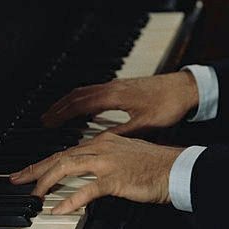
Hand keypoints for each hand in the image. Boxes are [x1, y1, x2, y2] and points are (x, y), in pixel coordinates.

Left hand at [9, 132, 180, 214]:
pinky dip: (69, 200)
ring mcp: (108, 161)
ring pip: (68, 167)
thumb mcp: (126, 160)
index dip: (44, 162)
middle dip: (35, 169)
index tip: (28, 172)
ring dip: (46, 182)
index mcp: (104, 141)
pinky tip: (57, 209)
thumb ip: (105, 165)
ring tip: (32, 195)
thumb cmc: (156, 167)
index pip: (67, 151)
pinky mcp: (115, 178)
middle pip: (61, 156)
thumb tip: (88, 180)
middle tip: (15, 180)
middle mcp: (102, 146)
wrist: (178, 169)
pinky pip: (86, 190)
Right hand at [41, 71, 198, 134]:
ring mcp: (117, 85)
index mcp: (114, 96)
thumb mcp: (144, 125)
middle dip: (58, 108)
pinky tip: (83, 108)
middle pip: (77, 95)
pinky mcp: (124, 86)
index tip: (45, 124)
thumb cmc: (168, 105)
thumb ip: (119, 134)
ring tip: (56, 114)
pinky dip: (82, 98)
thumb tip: (95, 144)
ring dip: (68, 102)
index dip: (61, 115)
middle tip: (42, 121)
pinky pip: (95, 90)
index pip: (79, 104)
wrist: (186, 88)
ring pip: (85, 91)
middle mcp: (112, 87)